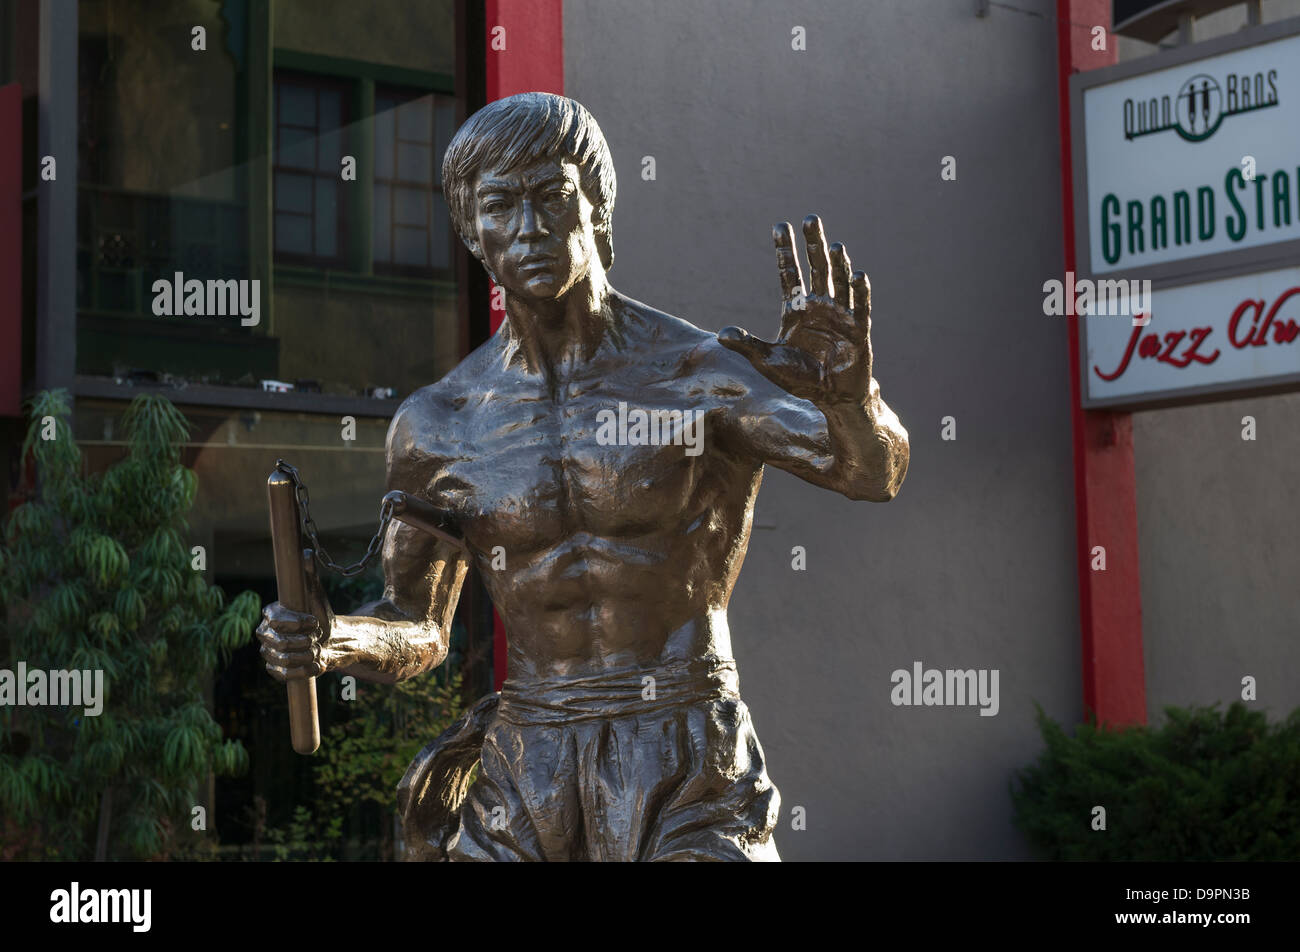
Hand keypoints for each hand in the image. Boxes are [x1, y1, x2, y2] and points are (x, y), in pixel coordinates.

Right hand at [255, 556, 340, 681]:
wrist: (332, 640)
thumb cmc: (322, 616)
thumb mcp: (317, 595)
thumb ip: (309, 575)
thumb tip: (306, 553)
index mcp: (270, 614)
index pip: (275, 621)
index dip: (296, 623)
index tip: (314, 621)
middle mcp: (264, 633)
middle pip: (278, 643)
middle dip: (303, 641)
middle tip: (317, 636)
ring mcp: (268, 653)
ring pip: (283, 659)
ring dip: (307, 655)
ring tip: (317, 649)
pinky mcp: (276, 670)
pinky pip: (285, 674)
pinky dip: (305, 670)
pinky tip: (317, 663)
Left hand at [719, 215, 872, 406]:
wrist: (829, 397)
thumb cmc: (799, 379)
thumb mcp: (767, 361)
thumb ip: (747, 346)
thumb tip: (721, 334)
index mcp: (796, 310)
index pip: (790, 273)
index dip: (784, 251)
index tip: (779, 225)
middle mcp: (818, 306)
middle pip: (817, 268)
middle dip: (813, 244)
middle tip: (810, 218)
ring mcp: (839, 316)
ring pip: (839, 282)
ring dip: (838, 263)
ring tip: (834, 245)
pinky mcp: (857, 330)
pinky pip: (860, 306)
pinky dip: (859, 291)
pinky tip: (857, 274)